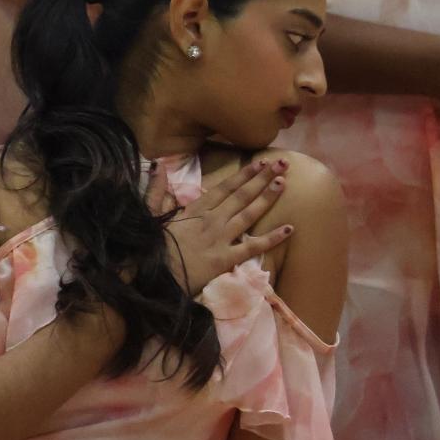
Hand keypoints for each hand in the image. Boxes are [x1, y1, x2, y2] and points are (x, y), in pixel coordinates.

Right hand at [163, 158, 293, 292]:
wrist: (153, 276)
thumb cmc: (151, 248)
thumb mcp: (149, 214)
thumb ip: (155, 189)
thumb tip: (157, 165)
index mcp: (195, 209)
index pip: (225, 187)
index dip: (244, 174)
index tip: (260, 162)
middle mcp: (212, 220)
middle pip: (241, 196)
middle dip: (262, 179)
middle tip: (282, 164)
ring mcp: (221, 239)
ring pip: (249, 214)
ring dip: (267, 198)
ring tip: (284, 183)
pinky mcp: (226, 259)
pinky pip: (253, 247)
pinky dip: (272, 238)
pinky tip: (289, 229)